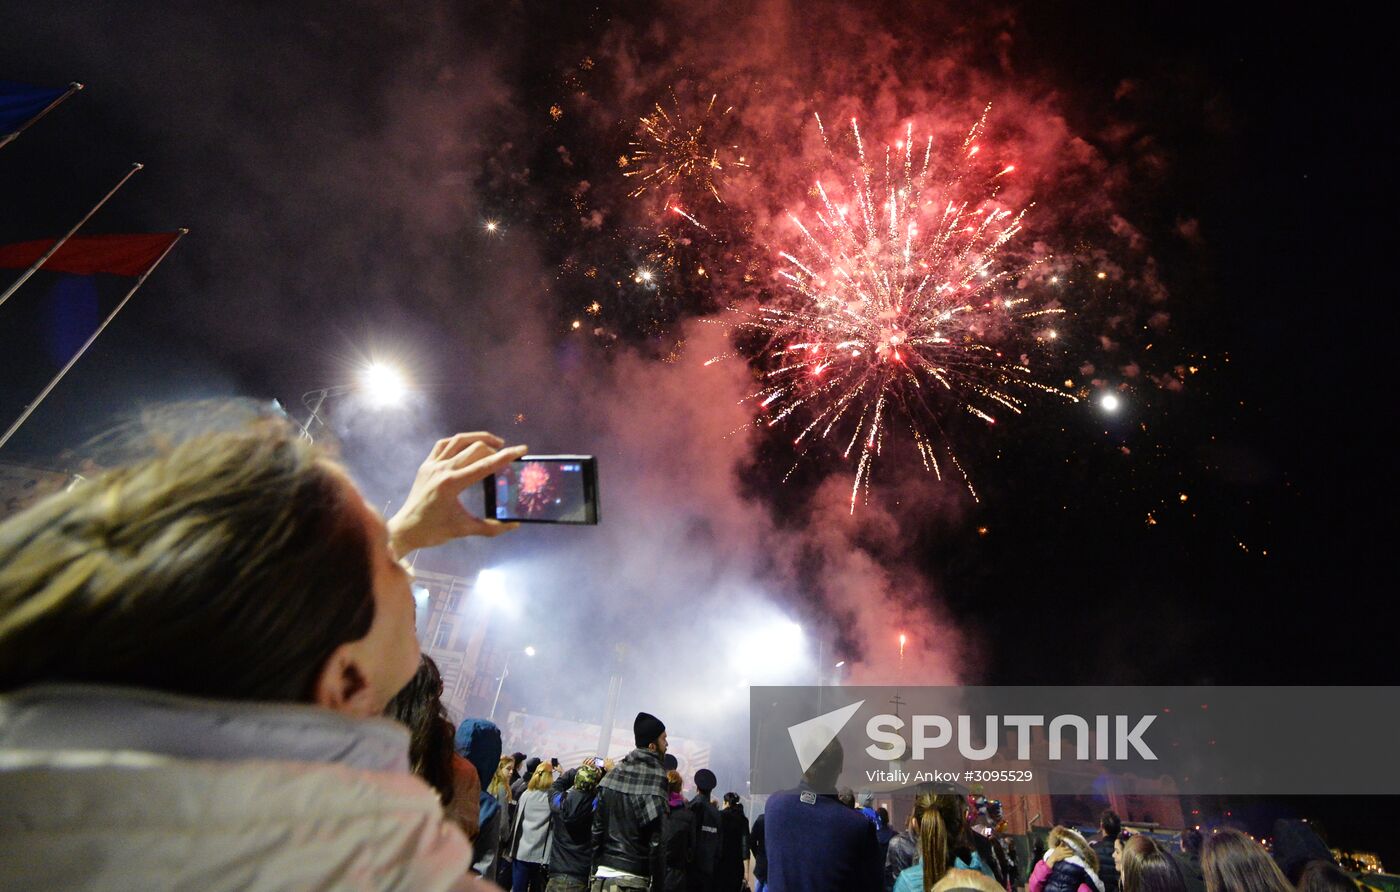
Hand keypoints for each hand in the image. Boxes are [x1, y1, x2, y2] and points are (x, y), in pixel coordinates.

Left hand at [387, 432, 527, 557]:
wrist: (405, 529)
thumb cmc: (434, 531)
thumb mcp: (464, 529)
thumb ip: (491, 528)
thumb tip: (514, 525)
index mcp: (452, 484)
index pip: (485, 465)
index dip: (506, 456)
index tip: (521, 449)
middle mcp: (442, 469)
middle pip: (475, 448)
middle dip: (494, 449)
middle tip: (506, 456)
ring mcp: (432, 464)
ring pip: (459, 440)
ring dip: (478, 438)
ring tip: (494, 443)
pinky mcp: (425, 465)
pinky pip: (443, 444)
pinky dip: (458, 441)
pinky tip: (468, 446)